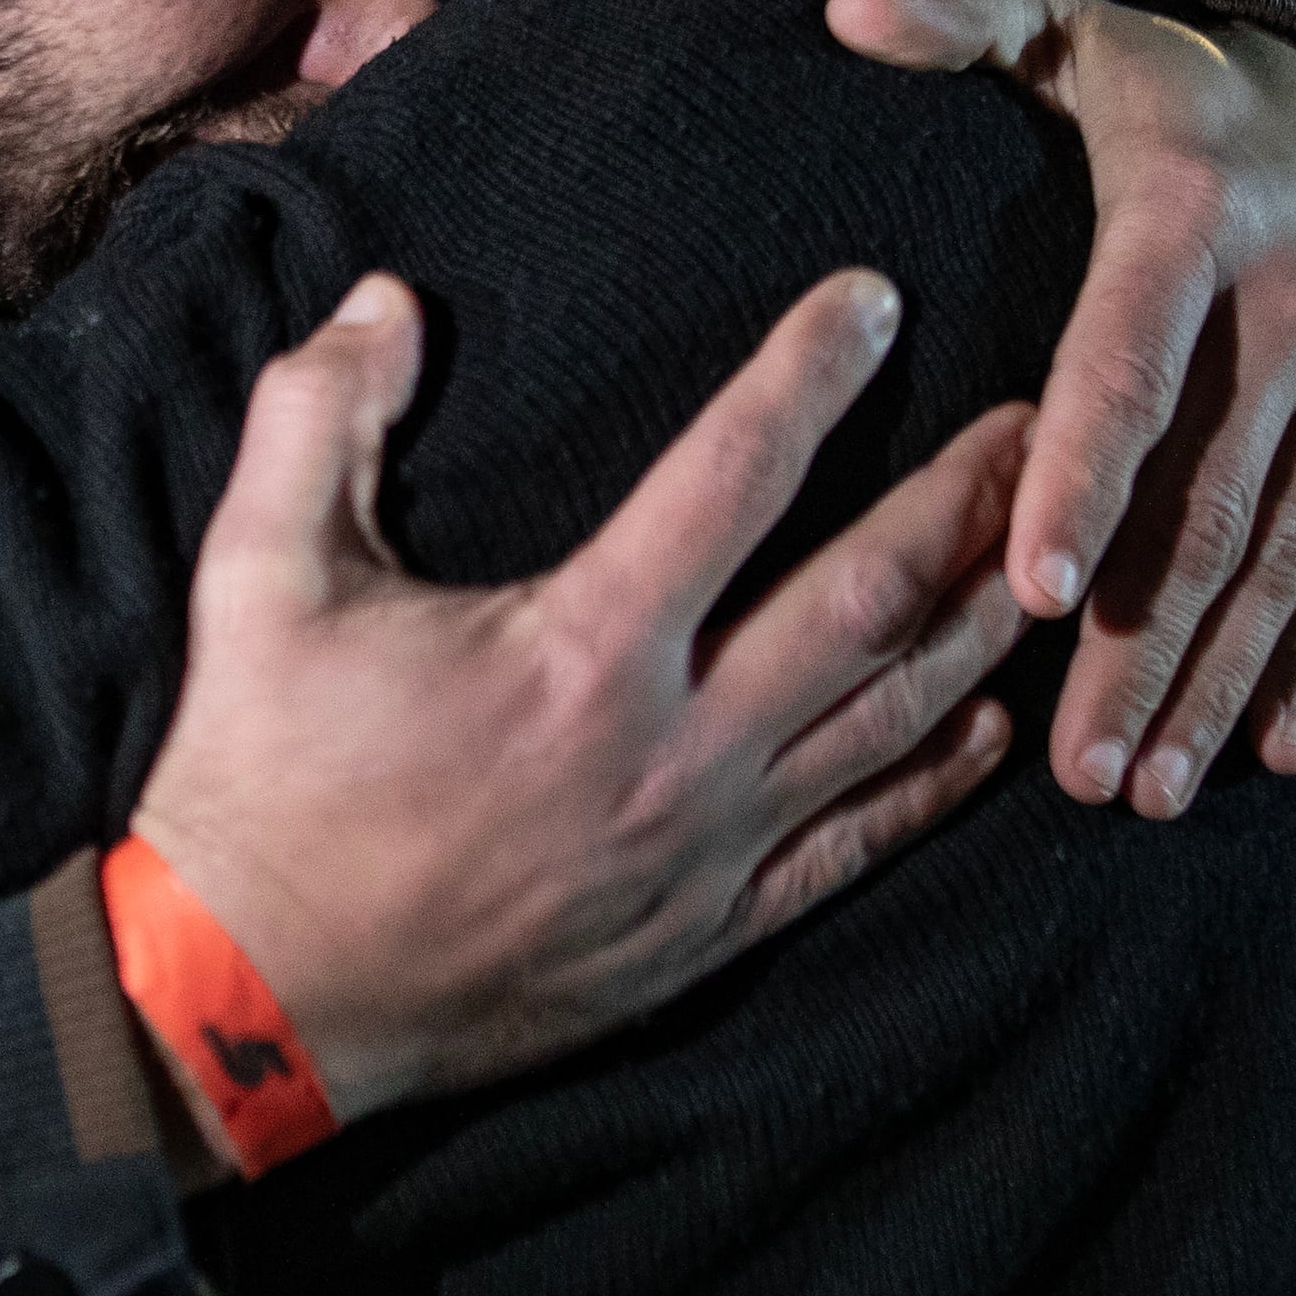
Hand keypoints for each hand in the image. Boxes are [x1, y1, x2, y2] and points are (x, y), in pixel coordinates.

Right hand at [131, 271, 1031, 1125]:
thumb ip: (317, 416)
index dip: (811, 374)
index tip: (875, 302)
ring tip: (1044, 555)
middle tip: (1035, 424)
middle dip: (959, 503)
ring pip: (888, 725)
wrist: (252, 999)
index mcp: (578, 650)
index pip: (733, 475)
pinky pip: (854, 849)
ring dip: (974, 630)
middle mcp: (671, 751)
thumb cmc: (255, 779)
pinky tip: (986, 727)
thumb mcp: (256, 578)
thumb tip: (386, 296)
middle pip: (862, 602)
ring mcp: (702, 854)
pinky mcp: (703, 935)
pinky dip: (934, 785)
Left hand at [825, 0, 1295, 815]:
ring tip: (1143, 790)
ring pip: (1277, 553)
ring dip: (1213, 682)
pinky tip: (1270, 758)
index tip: (1032, 588)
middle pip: (1208, 496)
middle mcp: (1291, 302)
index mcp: (1192, 211)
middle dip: (1145, 642)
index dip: (1085, 474)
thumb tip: (850, 12)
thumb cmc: (1151, 85)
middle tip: (1079, 766)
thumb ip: (959, 19)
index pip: (1129, 358)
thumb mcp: (1063, 22)